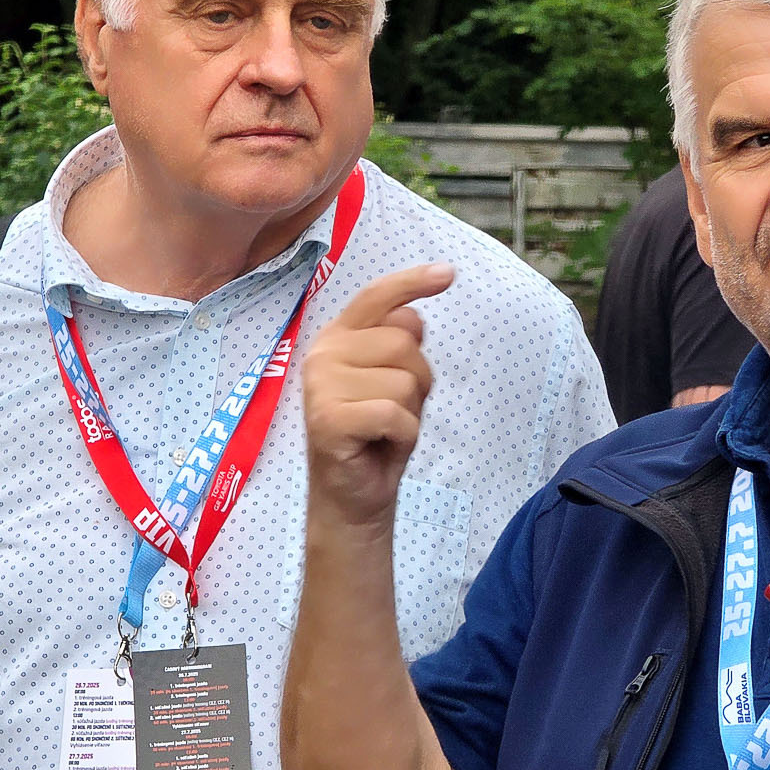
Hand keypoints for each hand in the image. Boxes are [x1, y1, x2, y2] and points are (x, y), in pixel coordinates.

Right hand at [301, 263, 451, 530]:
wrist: (353, 496)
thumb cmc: (376, 435)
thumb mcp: (395, 382)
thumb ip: (399, 346)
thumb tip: (415, 315)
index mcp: (337, 337)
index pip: (377, 297)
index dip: (413, 281)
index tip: (449, 273)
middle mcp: (322, 353)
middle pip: (404, 341)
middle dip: (418, 380)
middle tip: (394, 410)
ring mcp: (320, 384)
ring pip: (405, 379)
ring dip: (411, 411)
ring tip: (384, 428)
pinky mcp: (328, 418)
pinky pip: (396, 413)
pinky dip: (404, 435)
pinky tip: (380, 444)